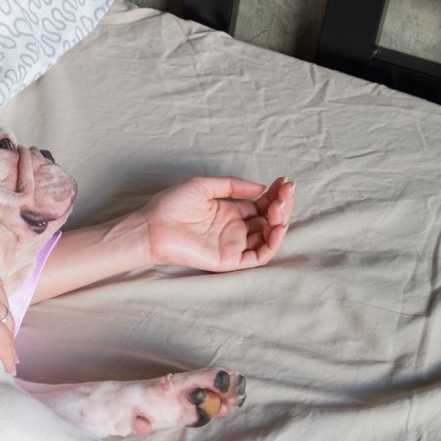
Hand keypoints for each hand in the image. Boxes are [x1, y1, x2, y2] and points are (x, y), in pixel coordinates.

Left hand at [139, 176, 294, 271]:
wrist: (152, 227)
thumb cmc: (171, 206)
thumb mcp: (204, 186)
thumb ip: (232, 186)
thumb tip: (260, 188)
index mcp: (228, 212)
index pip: (260, 205)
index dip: (274, 194)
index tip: (284, 181)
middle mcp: (233, 229)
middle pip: (268, 219)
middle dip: (281, 204)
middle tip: (287, 190)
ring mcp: (233, 245)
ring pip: (267, 237)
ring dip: (280, 221)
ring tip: (281, 205)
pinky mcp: (230, 260)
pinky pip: (258, 256)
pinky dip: (272, 243)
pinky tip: (277, 226)